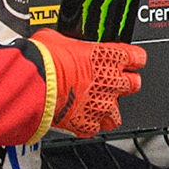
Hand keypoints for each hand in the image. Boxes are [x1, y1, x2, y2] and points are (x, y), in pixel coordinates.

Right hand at [30, 28, 146, 137]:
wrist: (31, 84)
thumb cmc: (42, 59)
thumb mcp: (56, 39)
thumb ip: (69, 43)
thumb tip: (60, 43)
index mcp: (109, 57)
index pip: (138, 58)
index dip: (132, 59)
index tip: (127, 60)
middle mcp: (111, 82)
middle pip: (134, 85)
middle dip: (124, 84)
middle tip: (108, 82)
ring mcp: (101, 105)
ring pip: (118, 114)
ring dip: (108, 109)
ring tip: (94, 105)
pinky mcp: (86, 124)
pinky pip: (94, 129)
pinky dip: (87, 125)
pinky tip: (78, 118)